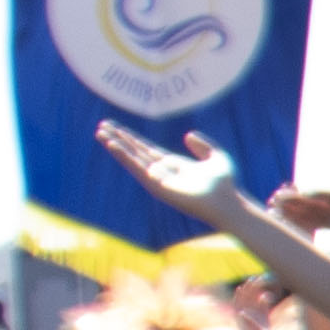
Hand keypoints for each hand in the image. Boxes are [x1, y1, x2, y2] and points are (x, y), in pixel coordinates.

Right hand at [97, 122, 256, 227]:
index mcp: (173, 164)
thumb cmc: (226, 185)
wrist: (228, 202)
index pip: (147, 148)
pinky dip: (125, 157)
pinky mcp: (157, 186)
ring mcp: (158, 179)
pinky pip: (138, 169)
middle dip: (119, 139)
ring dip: (116, 146)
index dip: (132, 138)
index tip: (116, 127)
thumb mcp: (216, 157)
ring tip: (101, 133)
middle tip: (101, 126)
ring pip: (132, 159)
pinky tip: (113, 146)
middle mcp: (162, 172)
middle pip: (135, 152)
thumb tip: (188, 135)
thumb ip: (204, 145)